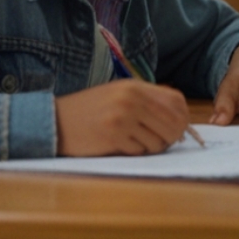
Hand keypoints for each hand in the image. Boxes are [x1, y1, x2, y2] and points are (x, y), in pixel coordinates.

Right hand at [55, 80, 189, 155]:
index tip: (177, 129)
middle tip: (158, 142)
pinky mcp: (114, 135)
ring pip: (159, 141)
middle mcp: (131, 98)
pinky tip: (119, 145)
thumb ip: (145, 102)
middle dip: (171, 138)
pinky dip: (134, 152)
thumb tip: (179, 120)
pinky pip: (140, 151)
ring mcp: (123, 116)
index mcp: (134, 86)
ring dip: (150, 147)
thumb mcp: (117, 95)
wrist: (56, 120)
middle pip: (173, 123)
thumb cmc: (89, 111)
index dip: (182, 118)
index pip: (176, 101)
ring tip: (133, 141)